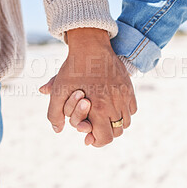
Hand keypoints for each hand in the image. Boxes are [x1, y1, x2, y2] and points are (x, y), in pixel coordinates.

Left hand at [39, 28, 136, 146]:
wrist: (90, 46)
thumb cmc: (73, 69)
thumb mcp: (58, 91)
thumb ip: (54, 113)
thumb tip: (58, 130)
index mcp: (98, 109)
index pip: (105, 138)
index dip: (97, 141)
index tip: (89, 137)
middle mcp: (115, 104)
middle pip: (117, 132)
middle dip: (105, 132)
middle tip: (96, 126)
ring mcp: (124, 96)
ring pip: (126, 122)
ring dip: (116, 123)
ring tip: (104, 117)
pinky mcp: (129, 87)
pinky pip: (132, 108)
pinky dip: (124, 112)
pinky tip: (113, 106)